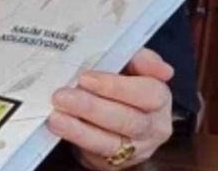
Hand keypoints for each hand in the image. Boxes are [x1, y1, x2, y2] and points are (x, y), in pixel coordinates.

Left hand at [47, 47, 174, 169]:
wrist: (113, 112)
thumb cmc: (121, 81)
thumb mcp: (130, 63)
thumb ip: (139, 58)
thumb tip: (163, 69)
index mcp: (160, 99)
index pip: (149, 94)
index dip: (117, 86)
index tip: (85, 78)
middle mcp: (152, 128)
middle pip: (128, 121)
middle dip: (92, 108)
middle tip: (60, 96)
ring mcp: (134, 149)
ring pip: (109, 143)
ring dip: (79, 130)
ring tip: (54, 117)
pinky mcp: (112, 163)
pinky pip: (94, 155)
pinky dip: (74, 140)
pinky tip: (57, 128)